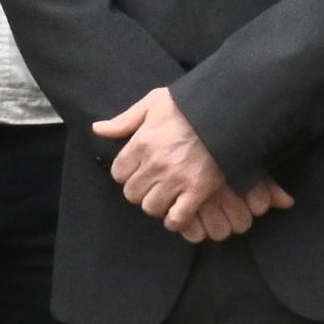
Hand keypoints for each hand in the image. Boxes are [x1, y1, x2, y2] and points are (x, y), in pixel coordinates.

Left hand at [96, 88, 288, 243]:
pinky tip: (177, 211)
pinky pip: (177, 218)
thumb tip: (97, 129)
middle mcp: (155, 164)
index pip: (119, 173)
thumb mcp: (153, 103)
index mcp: (142, 142)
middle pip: (132, 193)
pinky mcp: (198, 190)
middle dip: (140, 189)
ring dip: (156, 204)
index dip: (126, 173)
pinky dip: (175, 220)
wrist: (226, 112)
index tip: (137, 169)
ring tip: (165, 195)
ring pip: (151, 207)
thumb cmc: (188, 105)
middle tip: (151, 183)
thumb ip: (124, 120)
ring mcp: (177, 179)